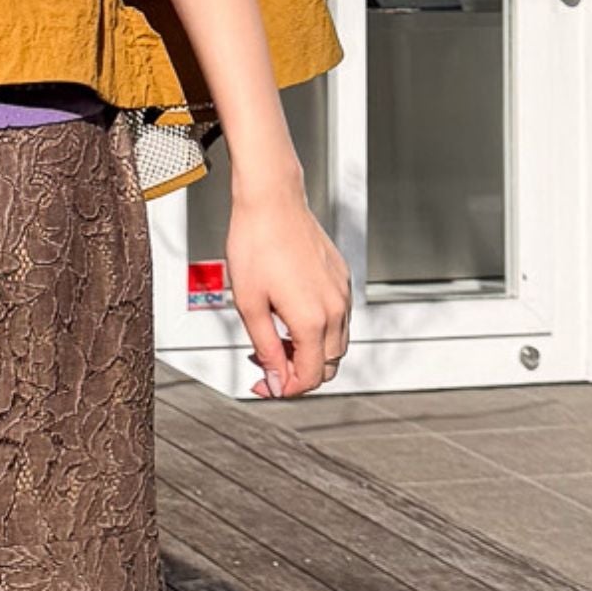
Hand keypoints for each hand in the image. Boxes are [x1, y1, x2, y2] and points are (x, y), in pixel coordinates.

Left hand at [223, 180, 350, 399]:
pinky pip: (338, 319)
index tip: (265, 386)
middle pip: (327, 366)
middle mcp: (335, 309)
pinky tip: (290, 318)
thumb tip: (275, 380)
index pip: (309, 376)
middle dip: (297, 373)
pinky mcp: (341, 279)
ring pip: (336, 345)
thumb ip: (266, 349)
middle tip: (265, 365)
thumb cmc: (256, 244)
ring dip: (308, 353)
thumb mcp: (249, 305)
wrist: (272, 201)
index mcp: (312, 320)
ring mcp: (341, 293)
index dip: (285, 389)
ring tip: (275, 341)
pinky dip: (318, 331)